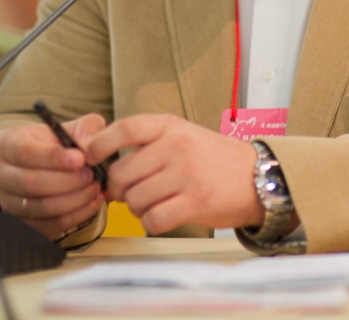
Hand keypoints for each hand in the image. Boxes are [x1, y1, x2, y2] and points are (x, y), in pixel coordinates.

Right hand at [0, 114, 106, 240]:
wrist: (51, 164)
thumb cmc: (60, 143)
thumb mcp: (72, 126)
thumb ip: (85, 128)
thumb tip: (89, 144)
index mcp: (8, 144)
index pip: (25, 152)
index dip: (53, 157)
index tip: (80, 159)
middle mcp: (3, 175)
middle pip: (31, 183)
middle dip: (66, 181)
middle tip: (91, 175)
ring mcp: (10, 202)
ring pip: (41, 208)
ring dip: (74, 200)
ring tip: (95, 187)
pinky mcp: (24, 223)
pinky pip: (50, 226)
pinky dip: (76, 216)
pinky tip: (93, 202)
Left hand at [87, 114, 262, 235]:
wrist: (257, 176)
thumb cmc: (213, 158)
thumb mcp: (182, 135)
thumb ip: (148, 144)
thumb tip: (104, 165)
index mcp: (170, 127)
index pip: (126, 129)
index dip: (101, 143)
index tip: (90, 156)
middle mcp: (177, 146)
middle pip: (122, 173)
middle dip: (119, 189)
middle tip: (130, 192)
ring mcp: (186, 174)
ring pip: (135, 199)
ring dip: (137, 208)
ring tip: (154, 202)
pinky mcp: (195, 202)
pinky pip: (154, 219)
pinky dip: (152, 222)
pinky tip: (163, 215)